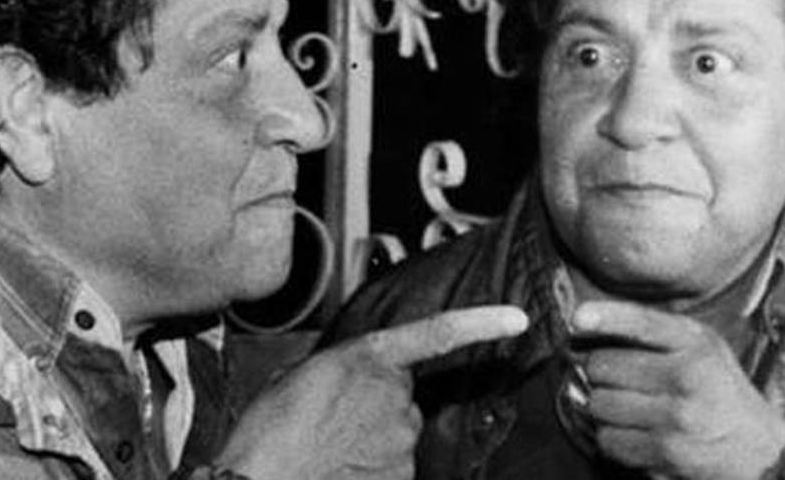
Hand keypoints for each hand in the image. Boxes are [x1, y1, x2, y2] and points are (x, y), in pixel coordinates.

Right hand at [217, 306, 527, 479]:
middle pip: (402, 398)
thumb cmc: (268, 433)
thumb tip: (343, 382)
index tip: (516, 319)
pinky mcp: (402, 477)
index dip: (481, 325)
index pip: (436, 334)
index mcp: (366, 359)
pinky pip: (395, 468)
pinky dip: (372, 468)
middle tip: (334, 421)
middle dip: (377, 407)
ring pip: (399, 436)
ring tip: (328, 447)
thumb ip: (335, 370)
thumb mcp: (294, 378)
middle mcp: (393, 396)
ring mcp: (402, 441)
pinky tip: (339, 468)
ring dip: (372, 439)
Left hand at [572, 301, 784, 479]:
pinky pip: (608, 440)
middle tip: (621, 380)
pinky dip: (612, 437)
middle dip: (601, 373)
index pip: (639, 323)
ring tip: (630, 407)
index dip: (603, 318)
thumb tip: (580, 320)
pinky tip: (635, 431)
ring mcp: (676, 418)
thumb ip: (647, 328)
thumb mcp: (698, 345)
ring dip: (604, 407)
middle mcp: (686, 378)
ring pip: (598, 405)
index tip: (577, 318)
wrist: (759, 449)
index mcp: (695, 344)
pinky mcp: (666, 453)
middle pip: (601, 367)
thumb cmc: (716, 389)